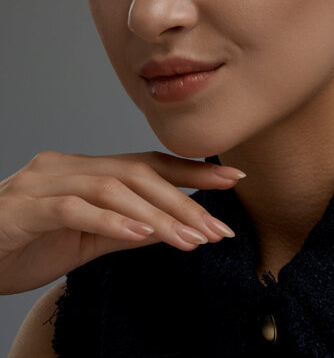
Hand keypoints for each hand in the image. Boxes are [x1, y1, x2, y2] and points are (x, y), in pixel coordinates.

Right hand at [0, 150, 244, 294]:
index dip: (192, 170)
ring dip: (157, 215)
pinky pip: (75, 209)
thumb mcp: (87, 238)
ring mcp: (47, 182)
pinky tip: (140, 235)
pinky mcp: (26, 206)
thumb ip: (125, 228)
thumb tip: (168, 228)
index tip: (233, 177)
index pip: (150, 165)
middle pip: (139, 175)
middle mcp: (71, 166)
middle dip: (183, 201)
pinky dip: (111, 221)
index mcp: (89, 171)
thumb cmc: (29, 243)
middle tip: (217, 228)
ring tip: (191, 239)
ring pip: (114, 189)